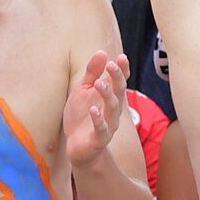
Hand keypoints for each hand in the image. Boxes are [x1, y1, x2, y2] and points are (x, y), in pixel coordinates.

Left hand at [63, 49, 128, 167]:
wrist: (77, 147)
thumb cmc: (81, 117)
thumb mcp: (82, 91)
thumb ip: (92, 73)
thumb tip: (102, 52)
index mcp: (109, 97)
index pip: (120, 81)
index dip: (122, 70)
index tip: (121, 57)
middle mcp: (112, 110)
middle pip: (119, 92)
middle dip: (117, 78)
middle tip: (112, 65)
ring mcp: (108, 124)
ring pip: (112, 109)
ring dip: (107, 95)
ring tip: (99, 83)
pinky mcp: (99, 139)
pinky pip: (102, 129)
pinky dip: (99, 120)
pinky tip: (93, 110)